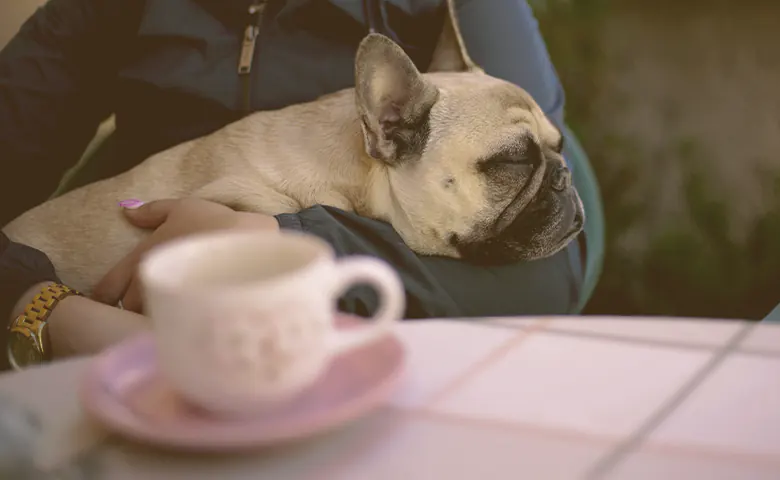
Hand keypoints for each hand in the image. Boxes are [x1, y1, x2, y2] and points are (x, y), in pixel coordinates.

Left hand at [91, 198, 278, 311]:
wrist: (251, 247)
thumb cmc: (216, 222)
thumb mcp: (185, 207)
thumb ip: (153, 210)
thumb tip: (127, 211)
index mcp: (142, 258)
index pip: (108, 287)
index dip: (105, 295)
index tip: (108, 299)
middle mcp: (149, 283)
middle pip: (127, 307)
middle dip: (130, 307)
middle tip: (144, 303)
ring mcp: (170, 303)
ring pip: (149, 318)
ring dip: (152, 315)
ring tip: (166, 312)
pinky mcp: (191, 318)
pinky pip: (172, 326)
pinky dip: (173, 324)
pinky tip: (184, 321)